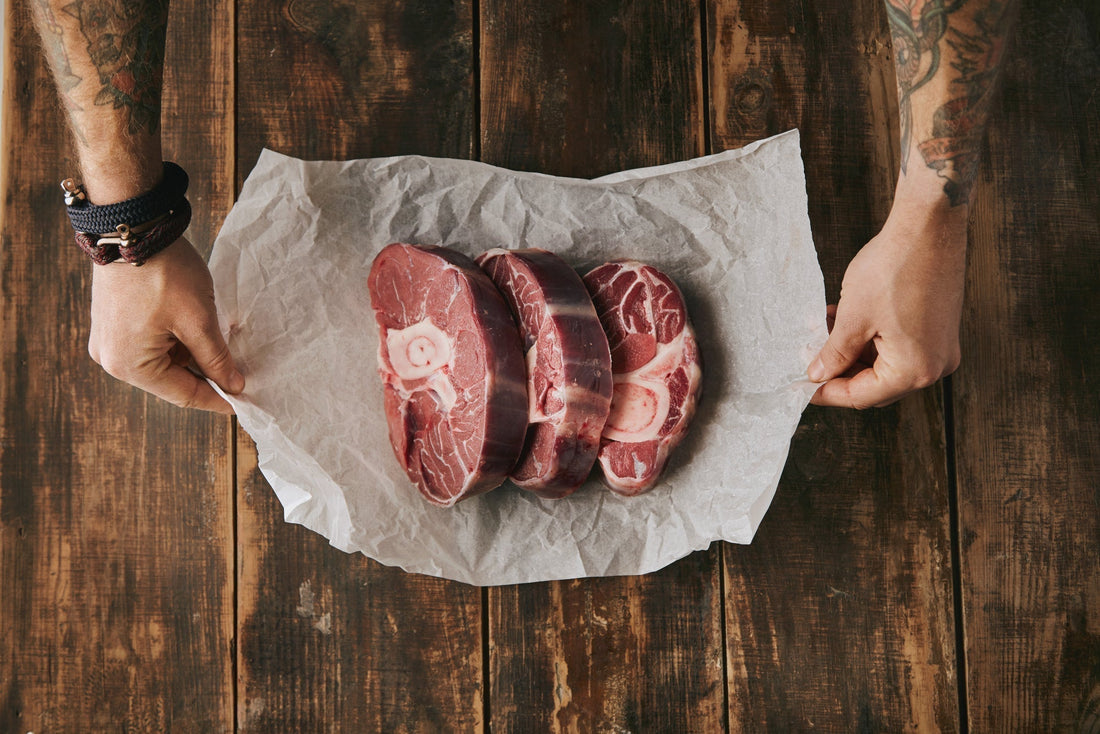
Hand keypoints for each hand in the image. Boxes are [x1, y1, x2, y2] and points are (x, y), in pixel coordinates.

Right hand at [88, 237, 243, 412]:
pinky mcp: (112, 323)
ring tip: (223, 347)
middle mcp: (112, 359)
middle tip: (240, 375)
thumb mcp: (199, 321)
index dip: (216, 399)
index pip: (183, 394)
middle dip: (205, 376)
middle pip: (170, 380)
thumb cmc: (164, 274)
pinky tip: (199, 330)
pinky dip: (177, 341)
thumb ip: (216, 359)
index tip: (243, 403)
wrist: (134, 228)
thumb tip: (233, 386)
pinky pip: (151, 344)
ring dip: (192, 356)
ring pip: (162, 362)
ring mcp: (109, 340)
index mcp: (129, 365)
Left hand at [808, 200, 967, 407]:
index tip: (802, 388)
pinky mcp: (939, 329)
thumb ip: (835, 353)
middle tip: (810, 360)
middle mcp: (935, 366)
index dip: (827, 392)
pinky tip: (844, 322)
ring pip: (886, 365)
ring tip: (823, 333)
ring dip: (853, 354)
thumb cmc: (894, 268)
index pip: (862, 396)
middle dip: (841, 372)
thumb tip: (818, 375)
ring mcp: (941, 348)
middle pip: (877, 385)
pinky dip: (871, 340)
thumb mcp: (854, 317)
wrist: (929, 226)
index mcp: (914, 370)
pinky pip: (899, 347)